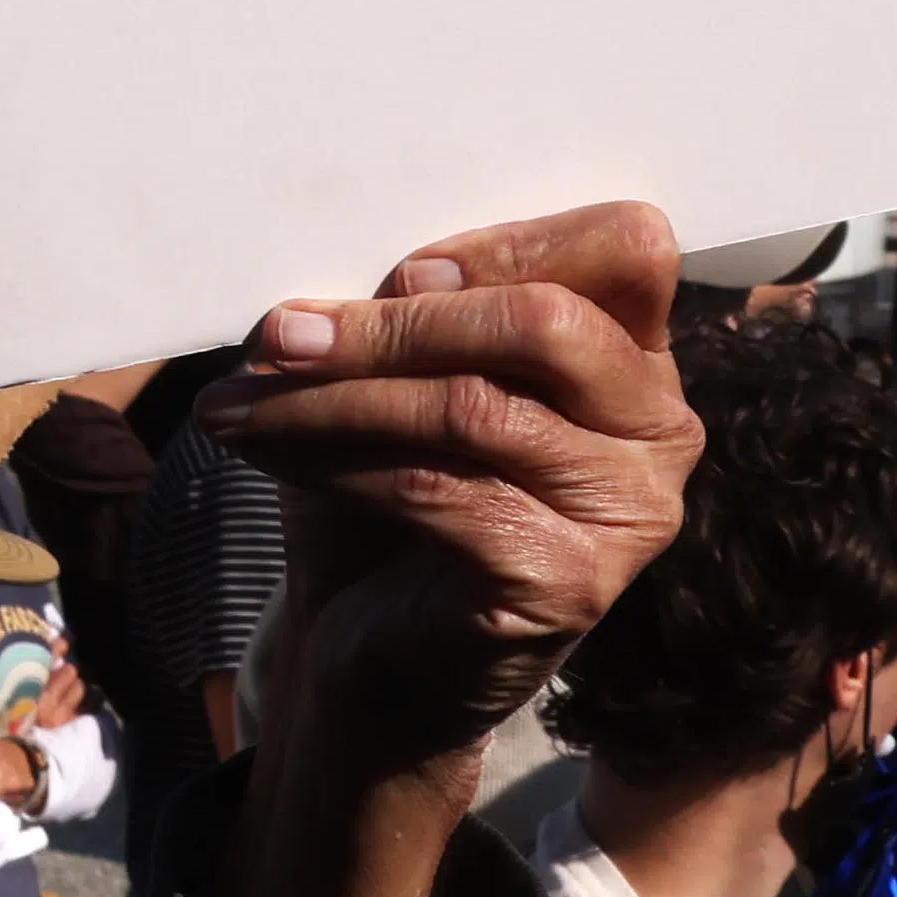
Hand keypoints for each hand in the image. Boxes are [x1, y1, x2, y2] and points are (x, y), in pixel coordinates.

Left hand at [215, 208, 701, 763]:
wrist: (374, 651)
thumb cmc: (391, 495)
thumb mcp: (403, 379)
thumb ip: (410, 315)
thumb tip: (331, 283)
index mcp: (635, 352)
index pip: (625, 248)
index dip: (510, 245)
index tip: (397, 271)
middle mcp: (658, 427)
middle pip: (547, 322)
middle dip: (397, 324)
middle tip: (281, 334)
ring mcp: (629, 510)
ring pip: (473, 408)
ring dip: (334, 397)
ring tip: (237, 400)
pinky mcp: (573, 581)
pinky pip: (439, 491)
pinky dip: (335, 462)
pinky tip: (262, 450)